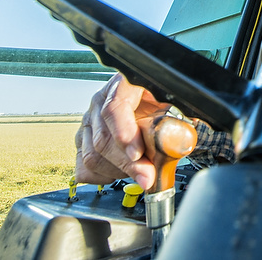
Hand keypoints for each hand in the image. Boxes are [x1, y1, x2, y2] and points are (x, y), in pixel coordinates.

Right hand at [75, 73, 169, 190]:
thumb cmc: (160, 101)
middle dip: (128, 163)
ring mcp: (89, 121)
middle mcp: (100, 101)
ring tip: (140, 173)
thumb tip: (178, 142)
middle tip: (148, 177)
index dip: (125, 134)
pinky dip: (103, 177)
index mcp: (123, 84)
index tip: (138, 154)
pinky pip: (83, 166)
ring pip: (92, 155)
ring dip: (118, 171)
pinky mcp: (83, 140)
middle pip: (103, 137)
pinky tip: (121, 173)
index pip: (115, 108)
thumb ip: (175, 120)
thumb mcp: (172, 102)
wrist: (149, 99)